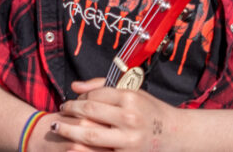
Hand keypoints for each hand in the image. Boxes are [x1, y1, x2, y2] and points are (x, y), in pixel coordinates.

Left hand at [53, 78, 174, 151]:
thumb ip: (101, 87)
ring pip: (89, 135)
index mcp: (130, 99)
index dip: (79, 98)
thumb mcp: (131, 92)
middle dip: (69, 111)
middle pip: (88, 112)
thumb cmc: (150, 111)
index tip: (72, 100)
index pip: (94, 95)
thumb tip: (74, 87)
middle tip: (60, 111)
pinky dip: (82, 150)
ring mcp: (128, 140)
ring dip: (68, 131)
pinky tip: (71, 146)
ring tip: (56, 127)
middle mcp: (129, 118)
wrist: (175, 135)